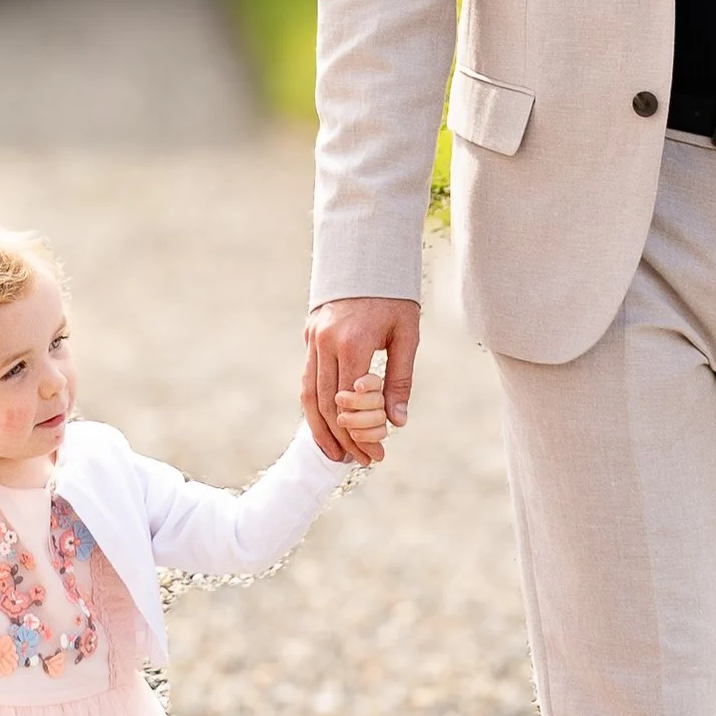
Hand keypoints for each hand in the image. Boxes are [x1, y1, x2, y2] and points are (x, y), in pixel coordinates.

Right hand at [304, 296, 419, 463]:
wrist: (366, 255)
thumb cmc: (393, 296)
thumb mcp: (407, 335)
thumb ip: (400, 379)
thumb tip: (396, 422)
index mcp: (353, 343)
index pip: (351, 402)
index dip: (360, 433)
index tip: (376, 454)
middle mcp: (326, 342)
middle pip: (327, 404)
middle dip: (342, 437)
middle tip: (359, 461)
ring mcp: (313, 338)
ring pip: (310, 393)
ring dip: (320, 428)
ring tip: (334, 454)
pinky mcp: (309, 335)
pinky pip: (309, 377)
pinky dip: (314, 405)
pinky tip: (325, 424)